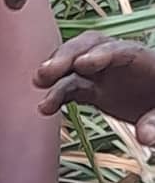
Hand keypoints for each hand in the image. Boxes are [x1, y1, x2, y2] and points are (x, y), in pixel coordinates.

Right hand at [35, 32, 154, 145]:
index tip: (81, 65)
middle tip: (47, 71)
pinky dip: (57, 93)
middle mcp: (121, 64)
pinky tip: (44, 106)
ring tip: (38, 83)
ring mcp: (105, 76)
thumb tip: (145, 136)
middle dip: (68, 55)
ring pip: (75, 64)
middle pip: (92, 46)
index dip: (101, 55)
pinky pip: (72, 87)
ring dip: (56, 72)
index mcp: (146, 62)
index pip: (121, 50)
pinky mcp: (94, 91)